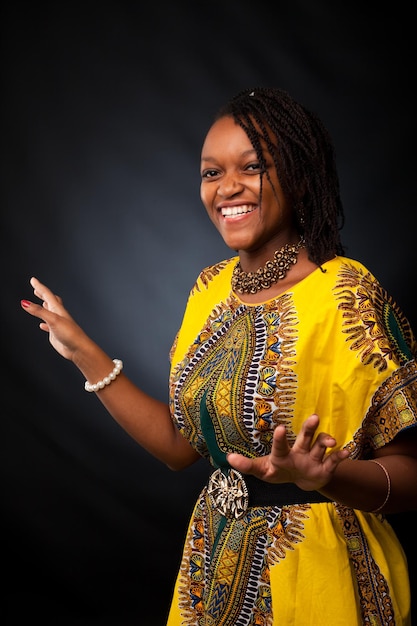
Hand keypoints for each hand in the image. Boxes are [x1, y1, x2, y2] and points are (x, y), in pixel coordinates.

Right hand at [21, 277, 88, 361]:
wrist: (78, 348)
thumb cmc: (70, 334)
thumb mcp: (52, 319)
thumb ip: (38, 311)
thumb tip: (25, 303)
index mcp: (58, 309)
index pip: (47, 294)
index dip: (39, 286)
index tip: (33, 280)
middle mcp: (58, 315)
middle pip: (50, 301)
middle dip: (43, 294)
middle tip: (36, 288)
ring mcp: (57, 324)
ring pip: (50, 312)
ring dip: (44, 307)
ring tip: (41, 303)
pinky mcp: (56, 333)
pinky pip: (49, 326)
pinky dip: (44, 323)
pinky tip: (41, 325)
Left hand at [227, 414, 349, 491]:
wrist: (302, 480)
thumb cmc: (279, 471)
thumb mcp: (263, 471)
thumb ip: (247, 465)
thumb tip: (227, 458)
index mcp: (283, 453)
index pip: (280, 445)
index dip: (280, 438)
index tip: (280, 428)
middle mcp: (300, 451)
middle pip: (305, 437)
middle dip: (309, 428)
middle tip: (314, 417)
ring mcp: (313, 458)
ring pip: (320, 446)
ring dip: (326, 441)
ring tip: (330, 440)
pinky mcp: (325, 468)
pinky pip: (334, 461)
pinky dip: (341, 456)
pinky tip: (347, 450)